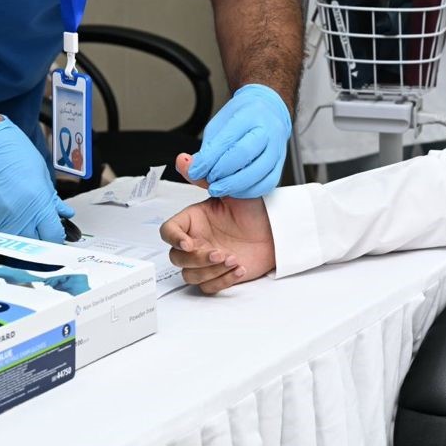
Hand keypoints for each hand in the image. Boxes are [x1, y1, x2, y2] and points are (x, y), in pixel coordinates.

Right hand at [0, 118, 71, 241]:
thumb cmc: (11, 152)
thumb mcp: (41, 173)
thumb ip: (52, 200)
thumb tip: (63, 214)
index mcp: (38, 205)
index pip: (53, 236)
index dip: (56, 236)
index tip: (55, 232)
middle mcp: (18, 217)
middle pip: (34, 245)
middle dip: (40, 240)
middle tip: (40, 231)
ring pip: (13, 245)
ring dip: (20, 239)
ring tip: (21, 225)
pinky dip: (1, 234)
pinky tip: (4, 221)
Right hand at [162, 153, 277, 293]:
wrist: (277, 231)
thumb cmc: (255, 210)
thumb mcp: (231, 191)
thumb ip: (205, 178)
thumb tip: (184, 159)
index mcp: (194, 221)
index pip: (168, 232)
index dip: (174, 239)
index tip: (189, 243)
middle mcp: (197, 241)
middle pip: (177, 258)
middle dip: (198, 259)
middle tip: (220, 252)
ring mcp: (205, 260)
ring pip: (190, 274)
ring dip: (211, 271)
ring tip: (233, 259)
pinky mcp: (218, 275)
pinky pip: (209, 287)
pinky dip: (223, 281)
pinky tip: (239, 268)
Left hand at [185, 83, 292, 196]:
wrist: (269, 111)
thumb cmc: (243, 117)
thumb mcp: (218, 125)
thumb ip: (207, 148)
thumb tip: (194, 169)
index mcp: (248, 115)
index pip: (227, 139)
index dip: (208, 159)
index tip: (195, 171)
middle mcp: (266, 130)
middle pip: (244, 154)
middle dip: (222, 172)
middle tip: (209, 180)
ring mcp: (277, 147)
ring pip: (258, 171)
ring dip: (235, 185)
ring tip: (219, 188)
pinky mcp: (281, 163)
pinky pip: (268, 182)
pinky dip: (250, 191)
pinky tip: (237, 191)